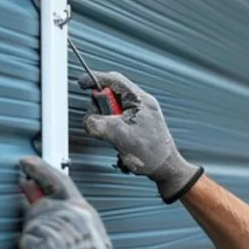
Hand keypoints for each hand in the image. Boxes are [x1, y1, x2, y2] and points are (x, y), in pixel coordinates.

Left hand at [17, 156, 139, 248]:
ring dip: (33, 242)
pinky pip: (24, 243)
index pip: (57, 179)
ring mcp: (56, 227)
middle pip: (38, 205)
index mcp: (82, 209)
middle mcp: (69, 213)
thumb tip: (47, 205)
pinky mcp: (44, 243)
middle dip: (31, 215)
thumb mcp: (90, 233)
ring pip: (29, 226)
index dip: (39, 169)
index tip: (25, 163)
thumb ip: (70, 217)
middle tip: (31, 220)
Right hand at [78, 71, 203, 202]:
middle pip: (111, 94)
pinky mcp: (136, 124)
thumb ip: (100, 125)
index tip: (82, 83)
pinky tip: (119, 142)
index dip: (96, 79)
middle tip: (102, 122)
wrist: (166, 170)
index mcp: (140, 100)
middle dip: (101, 107)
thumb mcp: (121, 137)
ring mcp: (139, 114)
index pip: (115, 79)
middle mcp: (141, 103)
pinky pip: (118, 120)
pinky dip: (113, 130)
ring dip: (107, 122)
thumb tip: (88, 120)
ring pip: (113, 109)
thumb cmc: (153, 154)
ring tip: (115, 137)